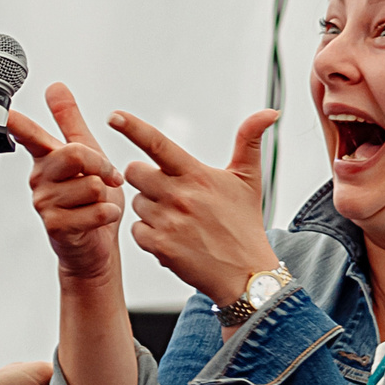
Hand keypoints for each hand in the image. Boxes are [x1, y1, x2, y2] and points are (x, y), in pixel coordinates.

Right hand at [9, 84, 125, 284]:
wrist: (97, 245)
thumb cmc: (93, 200)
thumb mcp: (88, 153)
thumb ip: (71, 120)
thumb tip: (56, 88)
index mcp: (46, 157)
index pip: (27, 135)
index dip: (17, 124)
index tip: (6, 112)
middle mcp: (40, 178)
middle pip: (75, 154)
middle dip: (102, 165)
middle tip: (109, 177)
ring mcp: (44, 203)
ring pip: (90, 184)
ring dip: (106, 195)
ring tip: (98, 202)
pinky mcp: (54, 225)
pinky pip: (93, 210)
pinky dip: (107, 214)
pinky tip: (101, 217)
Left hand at [113, 109, 280, 307]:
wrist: (245, 273)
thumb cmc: (244, 223)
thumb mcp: (249, 179)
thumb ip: (250, 140)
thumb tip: (270, 111)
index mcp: (197, 174)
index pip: (158, 144)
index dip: (133, 127)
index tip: (114, 116)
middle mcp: (179, 195)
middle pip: (134, 172)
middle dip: (145, 178)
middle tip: (168, 191)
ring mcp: (167, 222)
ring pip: (136, 202)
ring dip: (150, 208)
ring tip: (178, 220)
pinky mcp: (159, 246)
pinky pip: (136, 230)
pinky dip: (149, 234)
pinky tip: (172, 237)